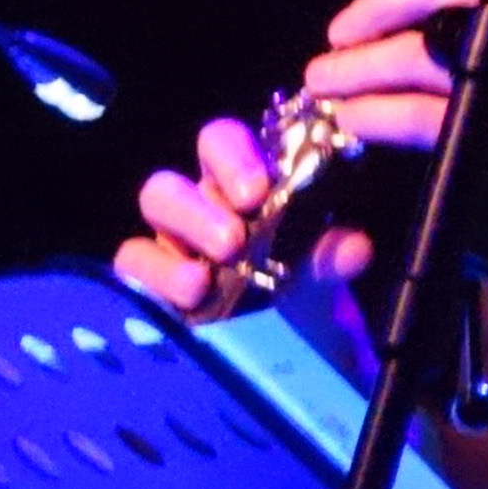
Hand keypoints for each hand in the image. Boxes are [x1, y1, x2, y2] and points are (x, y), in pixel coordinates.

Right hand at [115, 113, 364, 325]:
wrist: (293, 345)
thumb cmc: (300, 289)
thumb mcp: (321, 272)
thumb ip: (332, 256)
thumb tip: (354, 248)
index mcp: (238, 183)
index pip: (220, 143)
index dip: (232, 159)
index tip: (258, 192)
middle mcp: (198, 205)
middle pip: (173, 182)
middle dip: (199, 210)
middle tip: (232, 241)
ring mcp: (170, 243)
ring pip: (153, 212)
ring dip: (179, 240)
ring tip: (204, 279)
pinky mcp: (151, 281)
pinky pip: (133, 264)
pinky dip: (157, 278)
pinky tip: (189, 299)